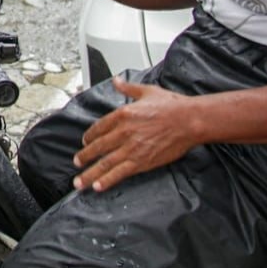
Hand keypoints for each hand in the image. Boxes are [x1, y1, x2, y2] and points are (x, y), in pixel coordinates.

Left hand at [72, 77, 198, 192]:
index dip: (90, 136)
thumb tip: (117, 81)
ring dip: (89, 173)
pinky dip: (107, 180)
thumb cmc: (172, 105)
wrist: (189, 120)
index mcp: (123, 114)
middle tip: (77, 162)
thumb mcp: (147, 91)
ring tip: (79, 182)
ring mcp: (131, 148)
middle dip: (85, 156)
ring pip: (105, 163)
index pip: (99, 127)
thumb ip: (128, 88)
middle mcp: (123, 132)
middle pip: (98, 147)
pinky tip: (97, 186)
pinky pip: (120, 173)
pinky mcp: (142, 161)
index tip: (85, 141)